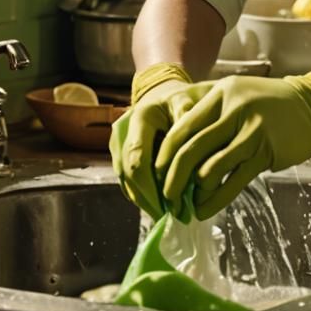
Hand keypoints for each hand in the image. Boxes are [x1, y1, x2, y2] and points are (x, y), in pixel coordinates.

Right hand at [110, 63, 209, 219]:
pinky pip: (129, 180)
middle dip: (148, 198)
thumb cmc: (180, 98)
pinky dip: (143, 194)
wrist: (163, 94)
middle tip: (171, 217)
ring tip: (166, 216)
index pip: (138, 159)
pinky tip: (160, 206)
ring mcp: (118, 146)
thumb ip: (188, 122)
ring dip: (145, 200)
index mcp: (139, 119)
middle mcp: (122, 134)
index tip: (169, 204)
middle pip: (129, 174)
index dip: (150, 186)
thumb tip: (192, 152)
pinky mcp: (121, 156)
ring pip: (126, 181)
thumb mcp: (188, 102)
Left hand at [156, 58, 310, 219]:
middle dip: (173, 179)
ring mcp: (250, 131)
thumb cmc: (269, 102)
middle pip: (190, 149)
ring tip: (186, 207)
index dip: (165, 154)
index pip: (182, 127)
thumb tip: (175, 139)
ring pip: (210, 168)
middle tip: (166, 198)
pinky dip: (215, 200)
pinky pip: (233, 181)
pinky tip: (205, 210)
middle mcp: (233, 110)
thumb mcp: (236, 93)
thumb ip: (208, 110)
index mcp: (220, 94)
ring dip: (193, 193)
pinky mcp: (266, 151)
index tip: (156, 174)